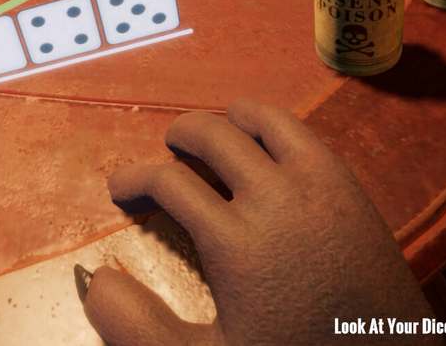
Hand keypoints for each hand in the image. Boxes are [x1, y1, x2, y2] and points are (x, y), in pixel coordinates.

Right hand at [81, 100, 437, 345]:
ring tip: (213, 137)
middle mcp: (275, 198)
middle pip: (211, 134)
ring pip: (262, 119)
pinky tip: (264, 152)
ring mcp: (320, 186)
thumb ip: (139, 327)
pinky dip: (272, 128)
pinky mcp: (351, 188)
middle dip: (178, 136)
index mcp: (235, 239)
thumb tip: (94, 280)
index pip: (167, 180)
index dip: (132, 177)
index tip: (121, 190)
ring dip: (227, 120)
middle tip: (167, 153)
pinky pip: (304, 134)